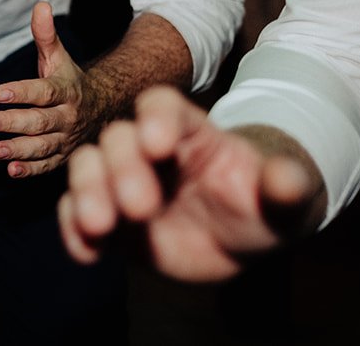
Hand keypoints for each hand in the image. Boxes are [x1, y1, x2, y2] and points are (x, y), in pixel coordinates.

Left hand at [0, 1, 93, 176]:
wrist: (102, 111)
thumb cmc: (70, 81)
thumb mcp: (59, 58)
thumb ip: (46, 35)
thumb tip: (40, 5)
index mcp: (67, 91)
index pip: (43, 92)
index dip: (22, 92)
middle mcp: (68, 117)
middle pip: (39, 121)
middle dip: (11, 122)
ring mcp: (67, 140)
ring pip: (42, 147)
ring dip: (18, 150)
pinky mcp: (62, 157)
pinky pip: (47, 166)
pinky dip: (30, 170)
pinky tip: (10, 170)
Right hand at [57, 86, 324, 281]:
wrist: (242, 238)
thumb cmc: (263, 205)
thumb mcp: (286, 197)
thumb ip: (286, 185)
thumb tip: (287, 179)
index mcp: (189, 131)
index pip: (161, 106)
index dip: (156, 119)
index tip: (158, 144)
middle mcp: (147, 150)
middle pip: (119, 137)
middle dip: (122, 167)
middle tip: (140, 207)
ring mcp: (123, 182)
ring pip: (89, 168)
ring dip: (88, 192)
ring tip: (99, 226)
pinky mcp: (109, 219)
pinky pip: (76, 215)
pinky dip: (72, 231)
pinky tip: (86, 254)